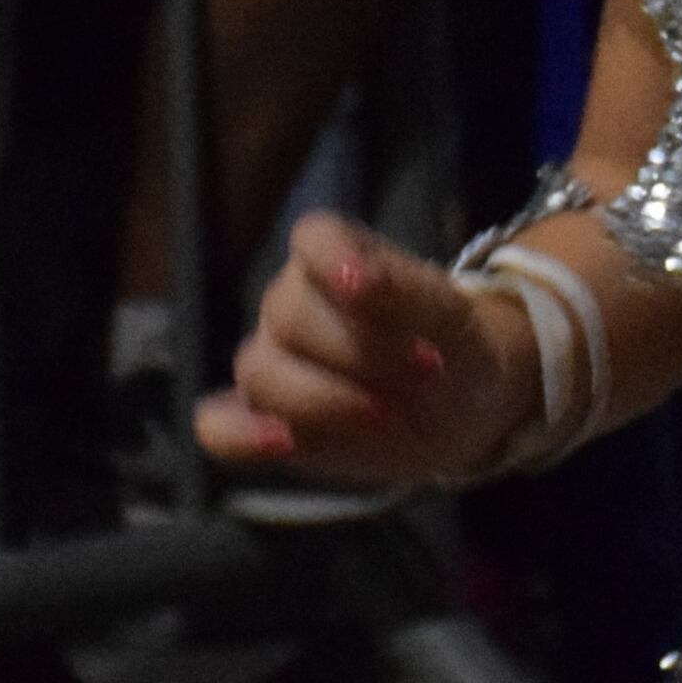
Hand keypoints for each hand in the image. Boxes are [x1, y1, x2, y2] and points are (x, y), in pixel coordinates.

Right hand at [195, 213, 523, 491]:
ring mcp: (270, 361)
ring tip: (387, 413)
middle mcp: (291, 303)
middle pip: (289, 319)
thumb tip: (355, 276)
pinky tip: (283, 443)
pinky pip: (218, 426)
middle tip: (425, 373)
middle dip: (357, 352)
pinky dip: (242, 435)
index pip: (313, 239)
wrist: (463, 409)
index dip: (332, 261)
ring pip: (260, 373)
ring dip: (324, 400)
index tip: (362, 286)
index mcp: (337, 257)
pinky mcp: (262, 419)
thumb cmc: (456, 347)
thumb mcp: (452, 320)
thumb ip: (405, 292)